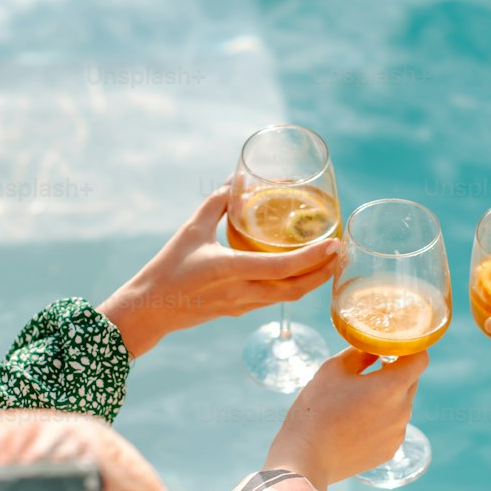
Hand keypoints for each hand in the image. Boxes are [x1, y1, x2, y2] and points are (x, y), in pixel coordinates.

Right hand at [98, 186, 339, 358]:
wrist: (150, 310)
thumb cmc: (167, 268)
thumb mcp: (190, 230)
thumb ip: (216, 203)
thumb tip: (236, 179)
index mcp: (231, 270)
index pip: (283, 268)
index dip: (313, 258)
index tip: (334, 244)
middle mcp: (242, 292)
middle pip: (296, 289)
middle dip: (323, 273)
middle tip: (341, 252)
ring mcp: (242, 305)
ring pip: (288, 297)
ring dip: (312, 282)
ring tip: (328, 262)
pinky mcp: (239, 311)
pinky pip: (275, 299)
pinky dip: (293, 287)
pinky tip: (300, 273)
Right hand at [264, 348, 428, 489]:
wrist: (307, 457)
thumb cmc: (317, 409)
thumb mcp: (333, 369)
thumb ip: (360, 353)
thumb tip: (373, 348)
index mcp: (391, 387)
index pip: (420, 358)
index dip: (410, 348)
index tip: (393, 346)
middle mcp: (402, 411)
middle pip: (410, 381)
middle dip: (394, 372)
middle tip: (369, 370)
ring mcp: (398, 433)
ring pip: (400, 405)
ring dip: (386, 398)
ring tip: (355, 402)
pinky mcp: (390, 450)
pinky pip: (392, 426)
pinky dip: (380, 420)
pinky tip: (355, 424)